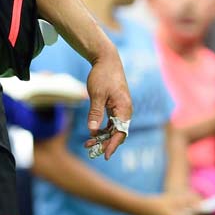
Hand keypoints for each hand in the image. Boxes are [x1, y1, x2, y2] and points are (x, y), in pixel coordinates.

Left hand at [82, 43, 132, 159]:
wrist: (106, 60)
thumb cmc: (102, 76)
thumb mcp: (97, 95)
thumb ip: (95, 113)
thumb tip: (93, 131)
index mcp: (124, 109)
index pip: (120, 133)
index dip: (112, 145)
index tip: (104, 154)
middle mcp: (125, 111)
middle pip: (117, 133)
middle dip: (104, 143)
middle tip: (90, 150)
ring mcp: (121, 109)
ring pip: (113, 128)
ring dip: (102, 136)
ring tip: (88, 144)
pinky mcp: (115, 106)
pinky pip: (111, 122)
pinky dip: (102, 128)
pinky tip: (93, 133)